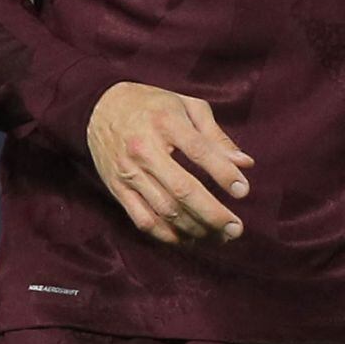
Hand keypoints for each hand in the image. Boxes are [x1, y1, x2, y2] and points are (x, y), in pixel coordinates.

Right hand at [86, 81, 253, 247]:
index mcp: (166, 122)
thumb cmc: (152, 105)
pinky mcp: (117, 190)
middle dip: (212, 213)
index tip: (243, 191)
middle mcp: (145, 149)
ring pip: (164, 210)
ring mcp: (129, 173)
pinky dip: (167, 235)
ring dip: (195, 228)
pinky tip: (188, 238)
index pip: (198, 151)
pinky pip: (143, 220)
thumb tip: (245, 163)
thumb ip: (215, 135)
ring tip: (218, 236)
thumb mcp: (186, 105)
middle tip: (236, 229)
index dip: (223, 173)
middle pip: (182, 189)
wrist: (99, 108)